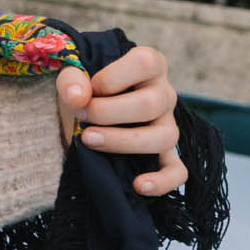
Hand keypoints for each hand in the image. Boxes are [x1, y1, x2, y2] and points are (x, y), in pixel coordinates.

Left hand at [56, 44, 186, 196]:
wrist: (86, 110)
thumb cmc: (86, 86)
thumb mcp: (74, 75)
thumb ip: (71, 79)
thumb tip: (78, 97)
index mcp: (149, 65)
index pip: (145, 63)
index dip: (111, 78)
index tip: (87, 89)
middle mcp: (164, 94)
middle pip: (151, 104)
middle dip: (108, 112)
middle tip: (81, 116)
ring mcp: (168, 125)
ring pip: (165, 137)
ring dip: (123, 142)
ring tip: (89, 140)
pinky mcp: (166, 154)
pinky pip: (177, 171)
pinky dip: (163, 181)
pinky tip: (139, 186)